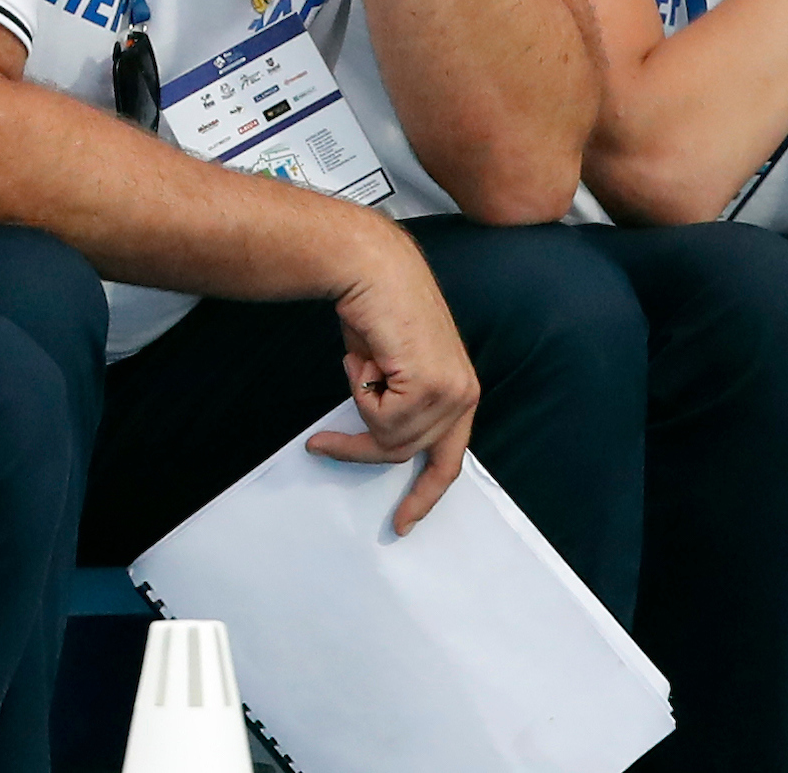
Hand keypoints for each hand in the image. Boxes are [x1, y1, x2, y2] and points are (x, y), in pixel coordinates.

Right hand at [303, 221, 479, 534]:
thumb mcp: (393, 365)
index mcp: (461, 391)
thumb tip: (383, 437)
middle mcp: (464, 394)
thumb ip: (400, 402)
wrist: (371, 267)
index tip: (403, 521)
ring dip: (359, 401)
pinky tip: (366, 355)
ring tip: (359, 362)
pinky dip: (359, 387)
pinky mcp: (429, 385)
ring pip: (388, 436)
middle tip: (324, 443)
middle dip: (360, 446)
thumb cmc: (377, 306)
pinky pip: (378, 415)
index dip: (424, 494)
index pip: (448, 458)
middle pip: (405, 452)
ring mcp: (450, 391)